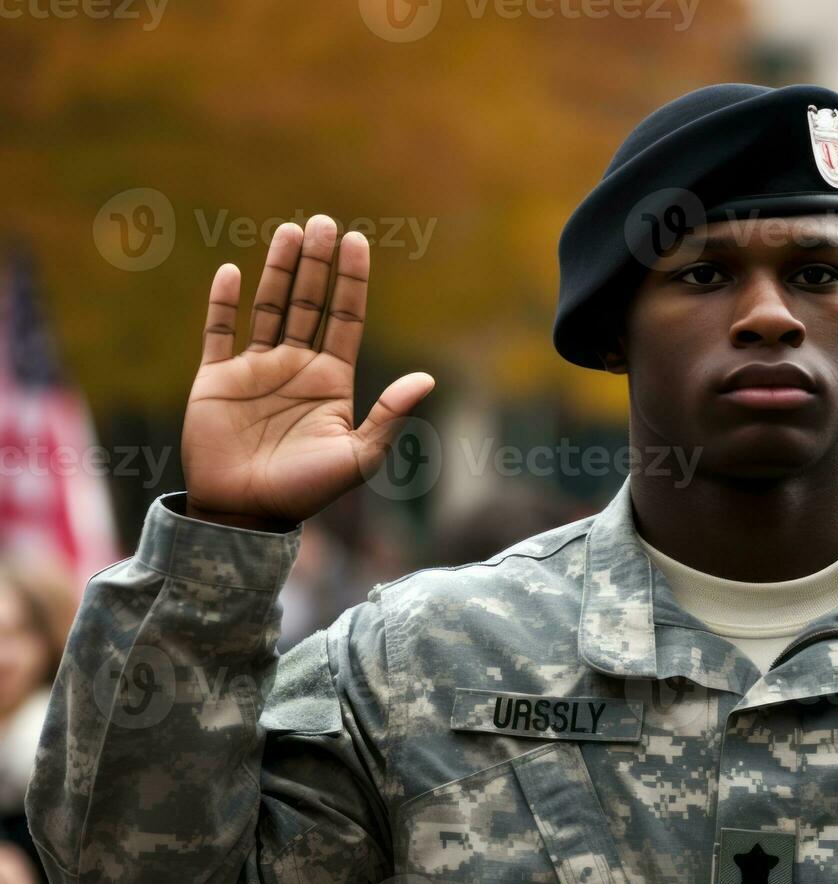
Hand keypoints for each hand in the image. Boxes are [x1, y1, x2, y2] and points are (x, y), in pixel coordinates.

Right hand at [181, 215, 434, 528]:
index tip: (357, 242)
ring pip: (269, 307)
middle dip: (317, 263)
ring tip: (290, 231)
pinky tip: (229, 271)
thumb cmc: (307, 491)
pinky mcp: (216, 380)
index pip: (345, 318)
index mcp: (331, 380)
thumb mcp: (359, 455)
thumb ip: (390, 415)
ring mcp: (255, 370)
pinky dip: (223, 303)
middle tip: (323, 222)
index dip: (351, 281)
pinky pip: (219, 333)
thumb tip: (428, 378)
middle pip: (309, 303)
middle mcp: (295, 367)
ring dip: (279, 270)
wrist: (248, 514)